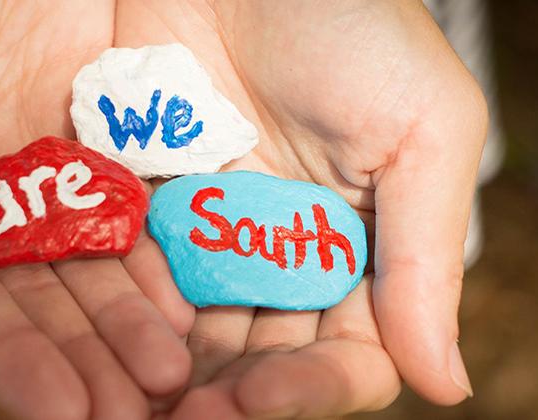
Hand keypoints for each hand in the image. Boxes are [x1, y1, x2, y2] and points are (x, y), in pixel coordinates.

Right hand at [0, 2, 194, 417]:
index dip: (11, 363)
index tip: (58, 414)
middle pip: (41, 302)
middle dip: (84, 360)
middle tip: (129, 415)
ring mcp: (54, 176)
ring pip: (96, 268)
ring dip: (131, 325)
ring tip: (169, 376)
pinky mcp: (108, 143)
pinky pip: (139, 211)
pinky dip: (161, 258)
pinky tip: (191, 306)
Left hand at [114, 0, 485, 416]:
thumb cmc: (353, 26)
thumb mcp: (420, 129)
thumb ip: (424, 256)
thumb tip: (447, 387)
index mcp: (355, 248)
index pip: (342, 352)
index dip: (306, 389)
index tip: (258, 400)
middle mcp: (279, 252)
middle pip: (255, 354)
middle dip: (220, 394)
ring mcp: (207, 228)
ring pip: (187, 325)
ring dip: (159, 368)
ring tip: (123, 404)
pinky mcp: (144, 196)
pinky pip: (126, 265)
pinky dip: (114, 305)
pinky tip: (90, 337)